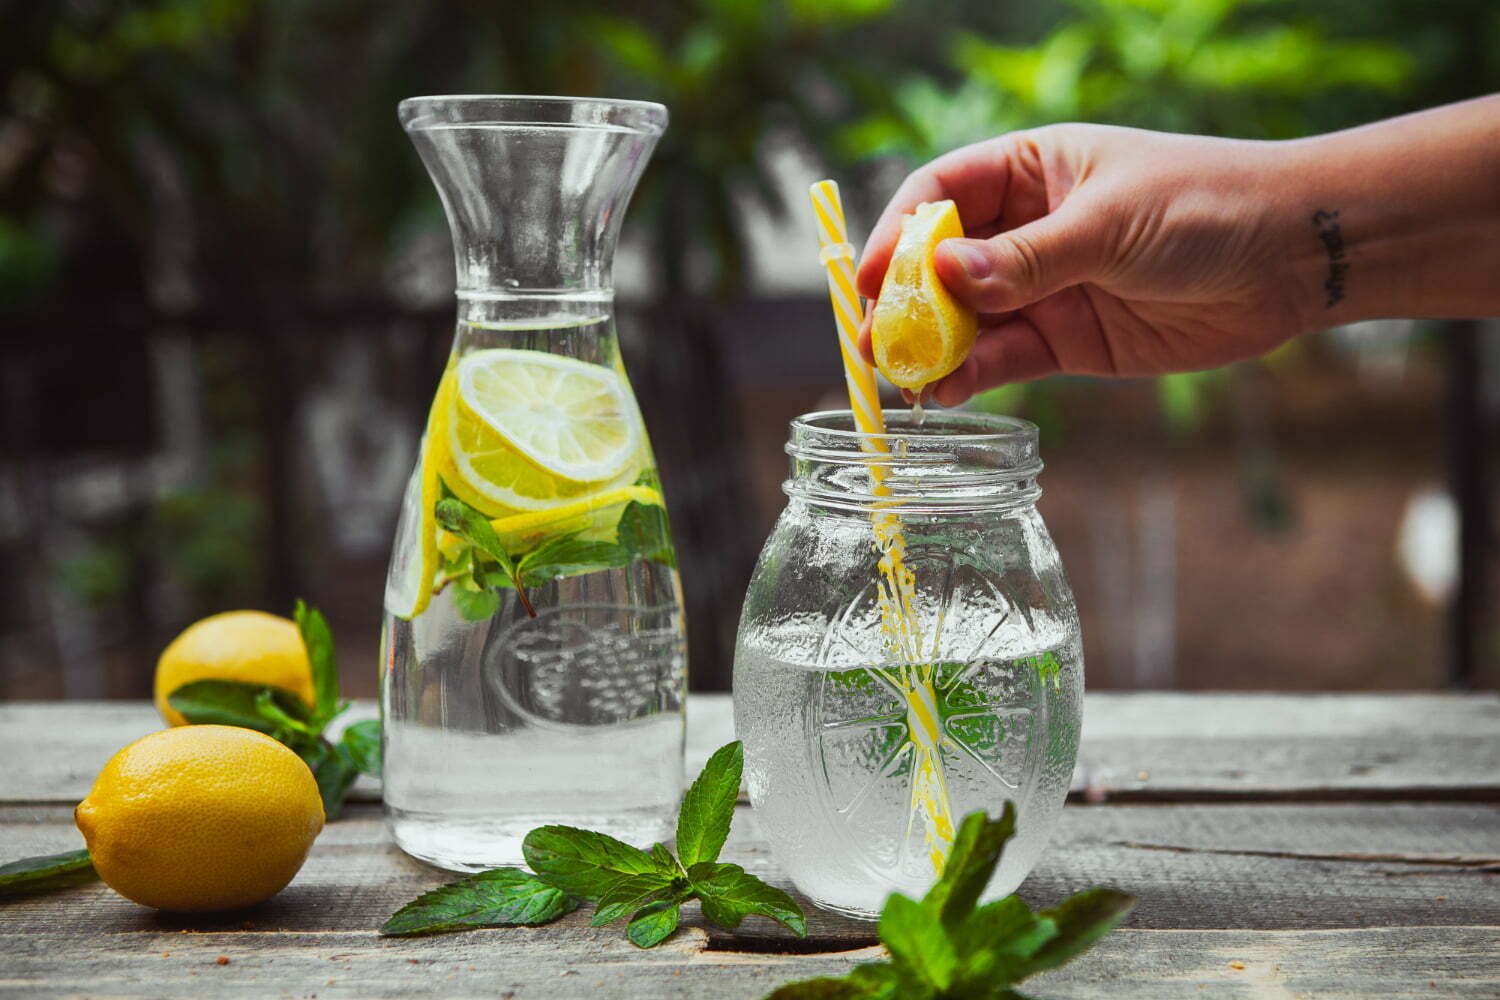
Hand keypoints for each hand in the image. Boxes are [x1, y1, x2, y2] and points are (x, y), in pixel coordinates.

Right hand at [856, 124, 1312, 405]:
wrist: (1291, 258)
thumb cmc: (1206, 205)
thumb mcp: (1110, 224)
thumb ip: (1028, 258)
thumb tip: (941, 274)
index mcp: (1029, 169)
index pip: (939, 192)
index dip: (897, 233)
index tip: (867, 278)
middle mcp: (1025, 228)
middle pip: (938, 264)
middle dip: (902, 302)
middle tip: (873, 340)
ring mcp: (1042, 288)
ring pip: (965, 320)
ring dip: (930, 348)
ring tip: (901, 376)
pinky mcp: (1066, 342)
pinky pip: (1003, 360)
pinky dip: (971, 377)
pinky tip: (944, 391)